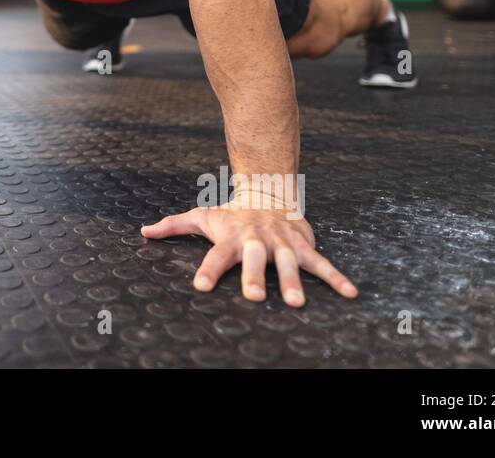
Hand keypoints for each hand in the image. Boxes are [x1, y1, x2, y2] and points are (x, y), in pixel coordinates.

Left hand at [141, 196, 357, 306]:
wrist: (267, 191)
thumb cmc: (231, 214)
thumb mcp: (202, 217)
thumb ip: (174, 226)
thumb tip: (143, 231)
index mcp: (231, 237)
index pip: (216, 255)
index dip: (208, 269)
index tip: (199, 286)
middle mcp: (256, 240)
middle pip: (254, 258)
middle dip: (254, 276)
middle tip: (254, 296)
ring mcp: (281, 242)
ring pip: (288, 261)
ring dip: (293, 280)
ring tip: (296, 302)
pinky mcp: (303, 244)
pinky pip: (321, 262)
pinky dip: (337, 277)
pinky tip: (350, 293)